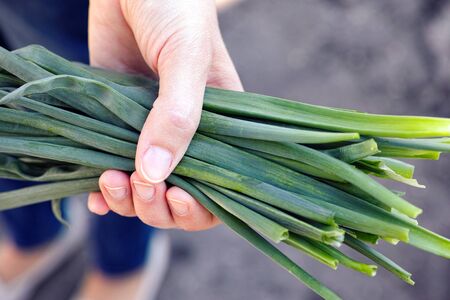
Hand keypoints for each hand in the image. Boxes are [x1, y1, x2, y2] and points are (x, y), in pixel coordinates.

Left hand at [86, 0, 242, 230]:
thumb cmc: (175, 8)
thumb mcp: (185, 57)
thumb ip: (178, 114)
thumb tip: (155, 172)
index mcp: (219, 126)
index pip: (219, 185)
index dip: (200, 206)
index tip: (177, 196)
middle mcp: (185, 136)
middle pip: (178, 197)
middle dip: (159, 205)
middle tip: (142, 185)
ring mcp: (148, 133)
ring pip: (144, 190)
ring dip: (128, 201)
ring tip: (111, 181)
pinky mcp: (116, 125)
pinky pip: (113, 170)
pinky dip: (103, 193)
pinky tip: (94, 196)